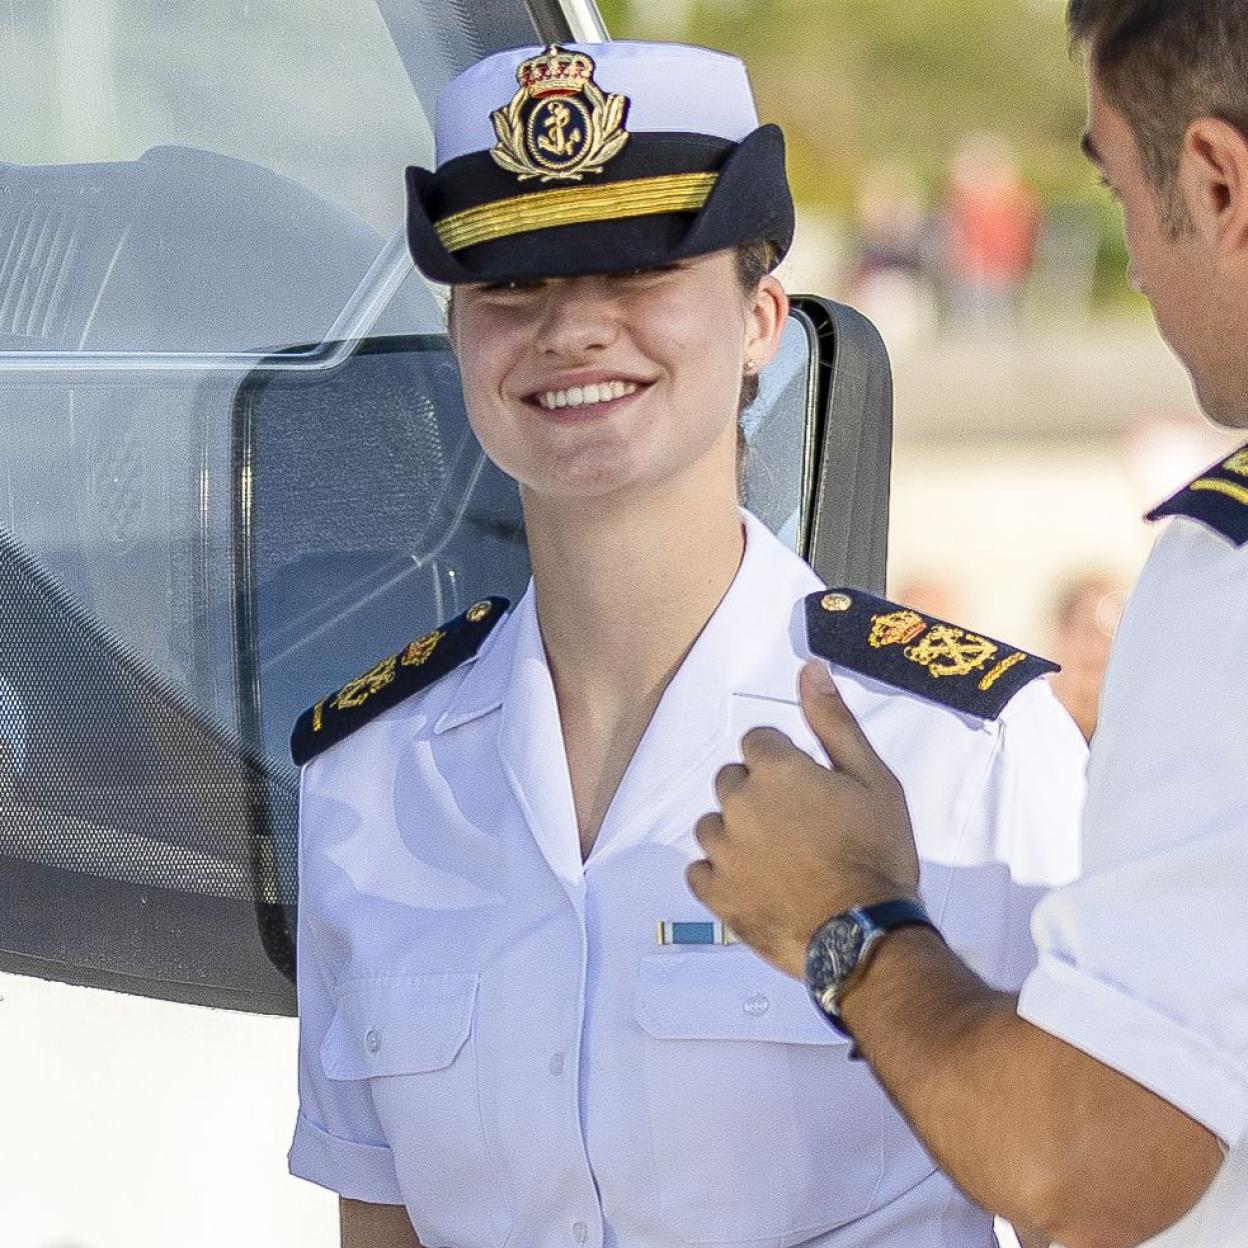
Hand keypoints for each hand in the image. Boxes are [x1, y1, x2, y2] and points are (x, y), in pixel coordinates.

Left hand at [687, 661, 920, 978]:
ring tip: (779, 859)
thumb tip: (809, 668)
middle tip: (800, 827)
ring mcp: (722, 851)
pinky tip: (756, 884)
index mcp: (776, 769)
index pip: (758, 741)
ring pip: (712, 825)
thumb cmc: (878, 854)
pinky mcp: (715, 894)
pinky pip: (699, 870)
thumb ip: (834, 721)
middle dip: (758, 794)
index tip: (811, 790)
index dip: (785, 762)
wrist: (867, 936)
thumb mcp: (874, 779)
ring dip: (736, 833)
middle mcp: (738, 803)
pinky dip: (720, 875)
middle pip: (732, 780)